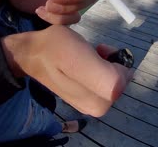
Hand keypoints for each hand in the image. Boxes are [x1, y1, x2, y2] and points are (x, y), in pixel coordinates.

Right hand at [1, 25, 133, 116]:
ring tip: (90, 52)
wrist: (32, 53)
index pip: (125, 81)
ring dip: (107, 62)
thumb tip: (122, 83)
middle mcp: (96, 107)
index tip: (101, 50)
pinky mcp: (86, 96)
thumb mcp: (78, 58)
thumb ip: (104, 76)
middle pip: (122, 81)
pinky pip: (105, 80)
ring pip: (115, 79)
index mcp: (97, 103)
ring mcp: (91, 103)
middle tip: (96, 49)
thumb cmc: (54, 50)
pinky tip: (87, 59)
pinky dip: (100, 66)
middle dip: (113, 62)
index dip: (117, 62)